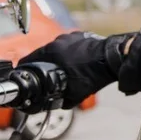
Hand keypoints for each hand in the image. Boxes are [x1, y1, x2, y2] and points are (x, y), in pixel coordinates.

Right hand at [19, 30, 136, 108]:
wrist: (115, 60)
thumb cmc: (94, 74)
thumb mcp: (73, 94)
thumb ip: (60, 100)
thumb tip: (54, 104)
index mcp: (50, 52)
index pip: (28, 60)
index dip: (26, 70)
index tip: (26, 74)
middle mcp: (58, 41)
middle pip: (42, 54)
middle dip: (43, 65)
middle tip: (47, 74)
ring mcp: (70, 36)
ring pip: (56, 49)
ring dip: (57, 58)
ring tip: (64, 69)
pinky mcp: (81, 35)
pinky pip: (69, 45)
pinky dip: (70, 52)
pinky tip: (77, 62)